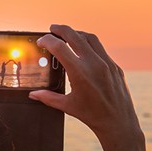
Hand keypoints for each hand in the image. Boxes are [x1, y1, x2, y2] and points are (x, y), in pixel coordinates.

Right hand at [30, 24, 141, 144]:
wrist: (118, 122)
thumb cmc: (92, 115)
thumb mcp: (67, 106)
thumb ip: (48, 98)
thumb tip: (33, 94)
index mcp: (80, 73)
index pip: (60, 48)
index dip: (48, 40)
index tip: (42, 40)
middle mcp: (94, 64)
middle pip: (75, 36)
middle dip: (61, 29)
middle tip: (52, 28)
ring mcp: (107, 63)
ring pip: (91, 38)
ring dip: (77, 33)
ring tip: (67, 35)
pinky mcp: (115, 66)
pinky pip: (101, 49)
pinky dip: (90, 44)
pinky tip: (84, 48)